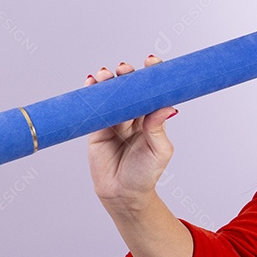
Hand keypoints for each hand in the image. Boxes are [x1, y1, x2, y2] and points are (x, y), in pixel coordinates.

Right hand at [86, 56, 177, 206]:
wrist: (123, 194)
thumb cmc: (146, 173)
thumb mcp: (159, 151)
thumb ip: (158, 129)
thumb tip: (167, 108)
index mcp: (152, 118)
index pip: (153, 92)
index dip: (152, 76)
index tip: (152, 62)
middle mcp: (134, 116)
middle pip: (130, 90)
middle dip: (127, 76)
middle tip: (124, 69)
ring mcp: (114, 121)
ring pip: (111, 96)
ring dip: (107, 82)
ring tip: (104, 74)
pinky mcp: (97, 129)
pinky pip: (93, 109)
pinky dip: (90, 94)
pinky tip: (89, 83)